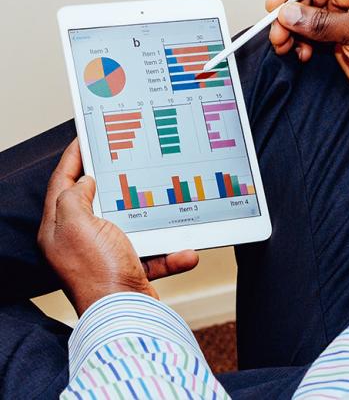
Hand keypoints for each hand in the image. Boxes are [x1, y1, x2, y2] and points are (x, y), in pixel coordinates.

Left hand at [37, 140, 198, 315]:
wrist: (126, 315)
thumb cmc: (98, 272)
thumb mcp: (77, 225)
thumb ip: (75, 197)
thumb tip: (86, 182)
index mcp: (59, 228)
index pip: (61, 183)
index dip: (73, 157)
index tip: (85, 137)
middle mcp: (79, 240)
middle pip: (96, 200)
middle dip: (115, 180)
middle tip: (127, 157)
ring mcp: (106, 254)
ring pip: (131, 223)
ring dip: (153, 217)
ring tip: (166, 201)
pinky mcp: (130, 268)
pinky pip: (154, 251)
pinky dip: (171, 251)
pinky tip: (185, 250)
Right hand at [267, 0, 348, 111]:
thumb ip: (321, 22)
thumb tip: (288, 13)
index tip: (274, 5)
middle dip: (290, 14)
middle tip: (277, 33)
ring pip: (309, 19)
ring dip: (293, 31)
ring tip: (285, 46)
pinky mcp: (344, 42)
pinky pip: (314, 37)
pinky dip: (303, 44)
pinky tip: (301, 54)